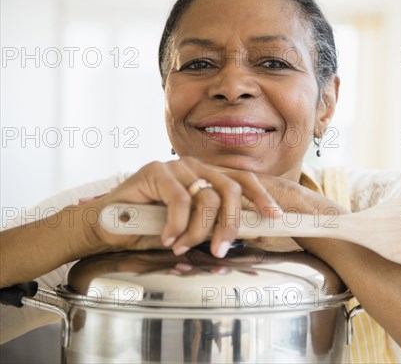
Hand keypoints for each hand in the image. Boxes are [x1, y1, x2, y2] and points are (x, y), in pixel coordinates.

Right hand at [82, 157, 281, 257]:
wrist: (109, 225)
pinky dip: (177, 225)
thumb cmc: (151, 227)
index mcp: (208, 176)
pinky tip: (168, 238)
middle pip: (231, 189)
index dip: (262, 196)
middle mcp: (196, 167)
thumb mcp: (190, 227)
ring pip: (207, 197)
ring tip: (184, 246)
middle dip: (230, 223)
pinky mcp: (156, 171)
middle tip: (221, 249)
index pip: (242, 180)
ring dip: (199, 230)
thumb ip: (213, 224)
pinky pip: (180, 200)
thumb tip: (242, 235)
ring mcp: (177, 167)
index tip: (276, 216)